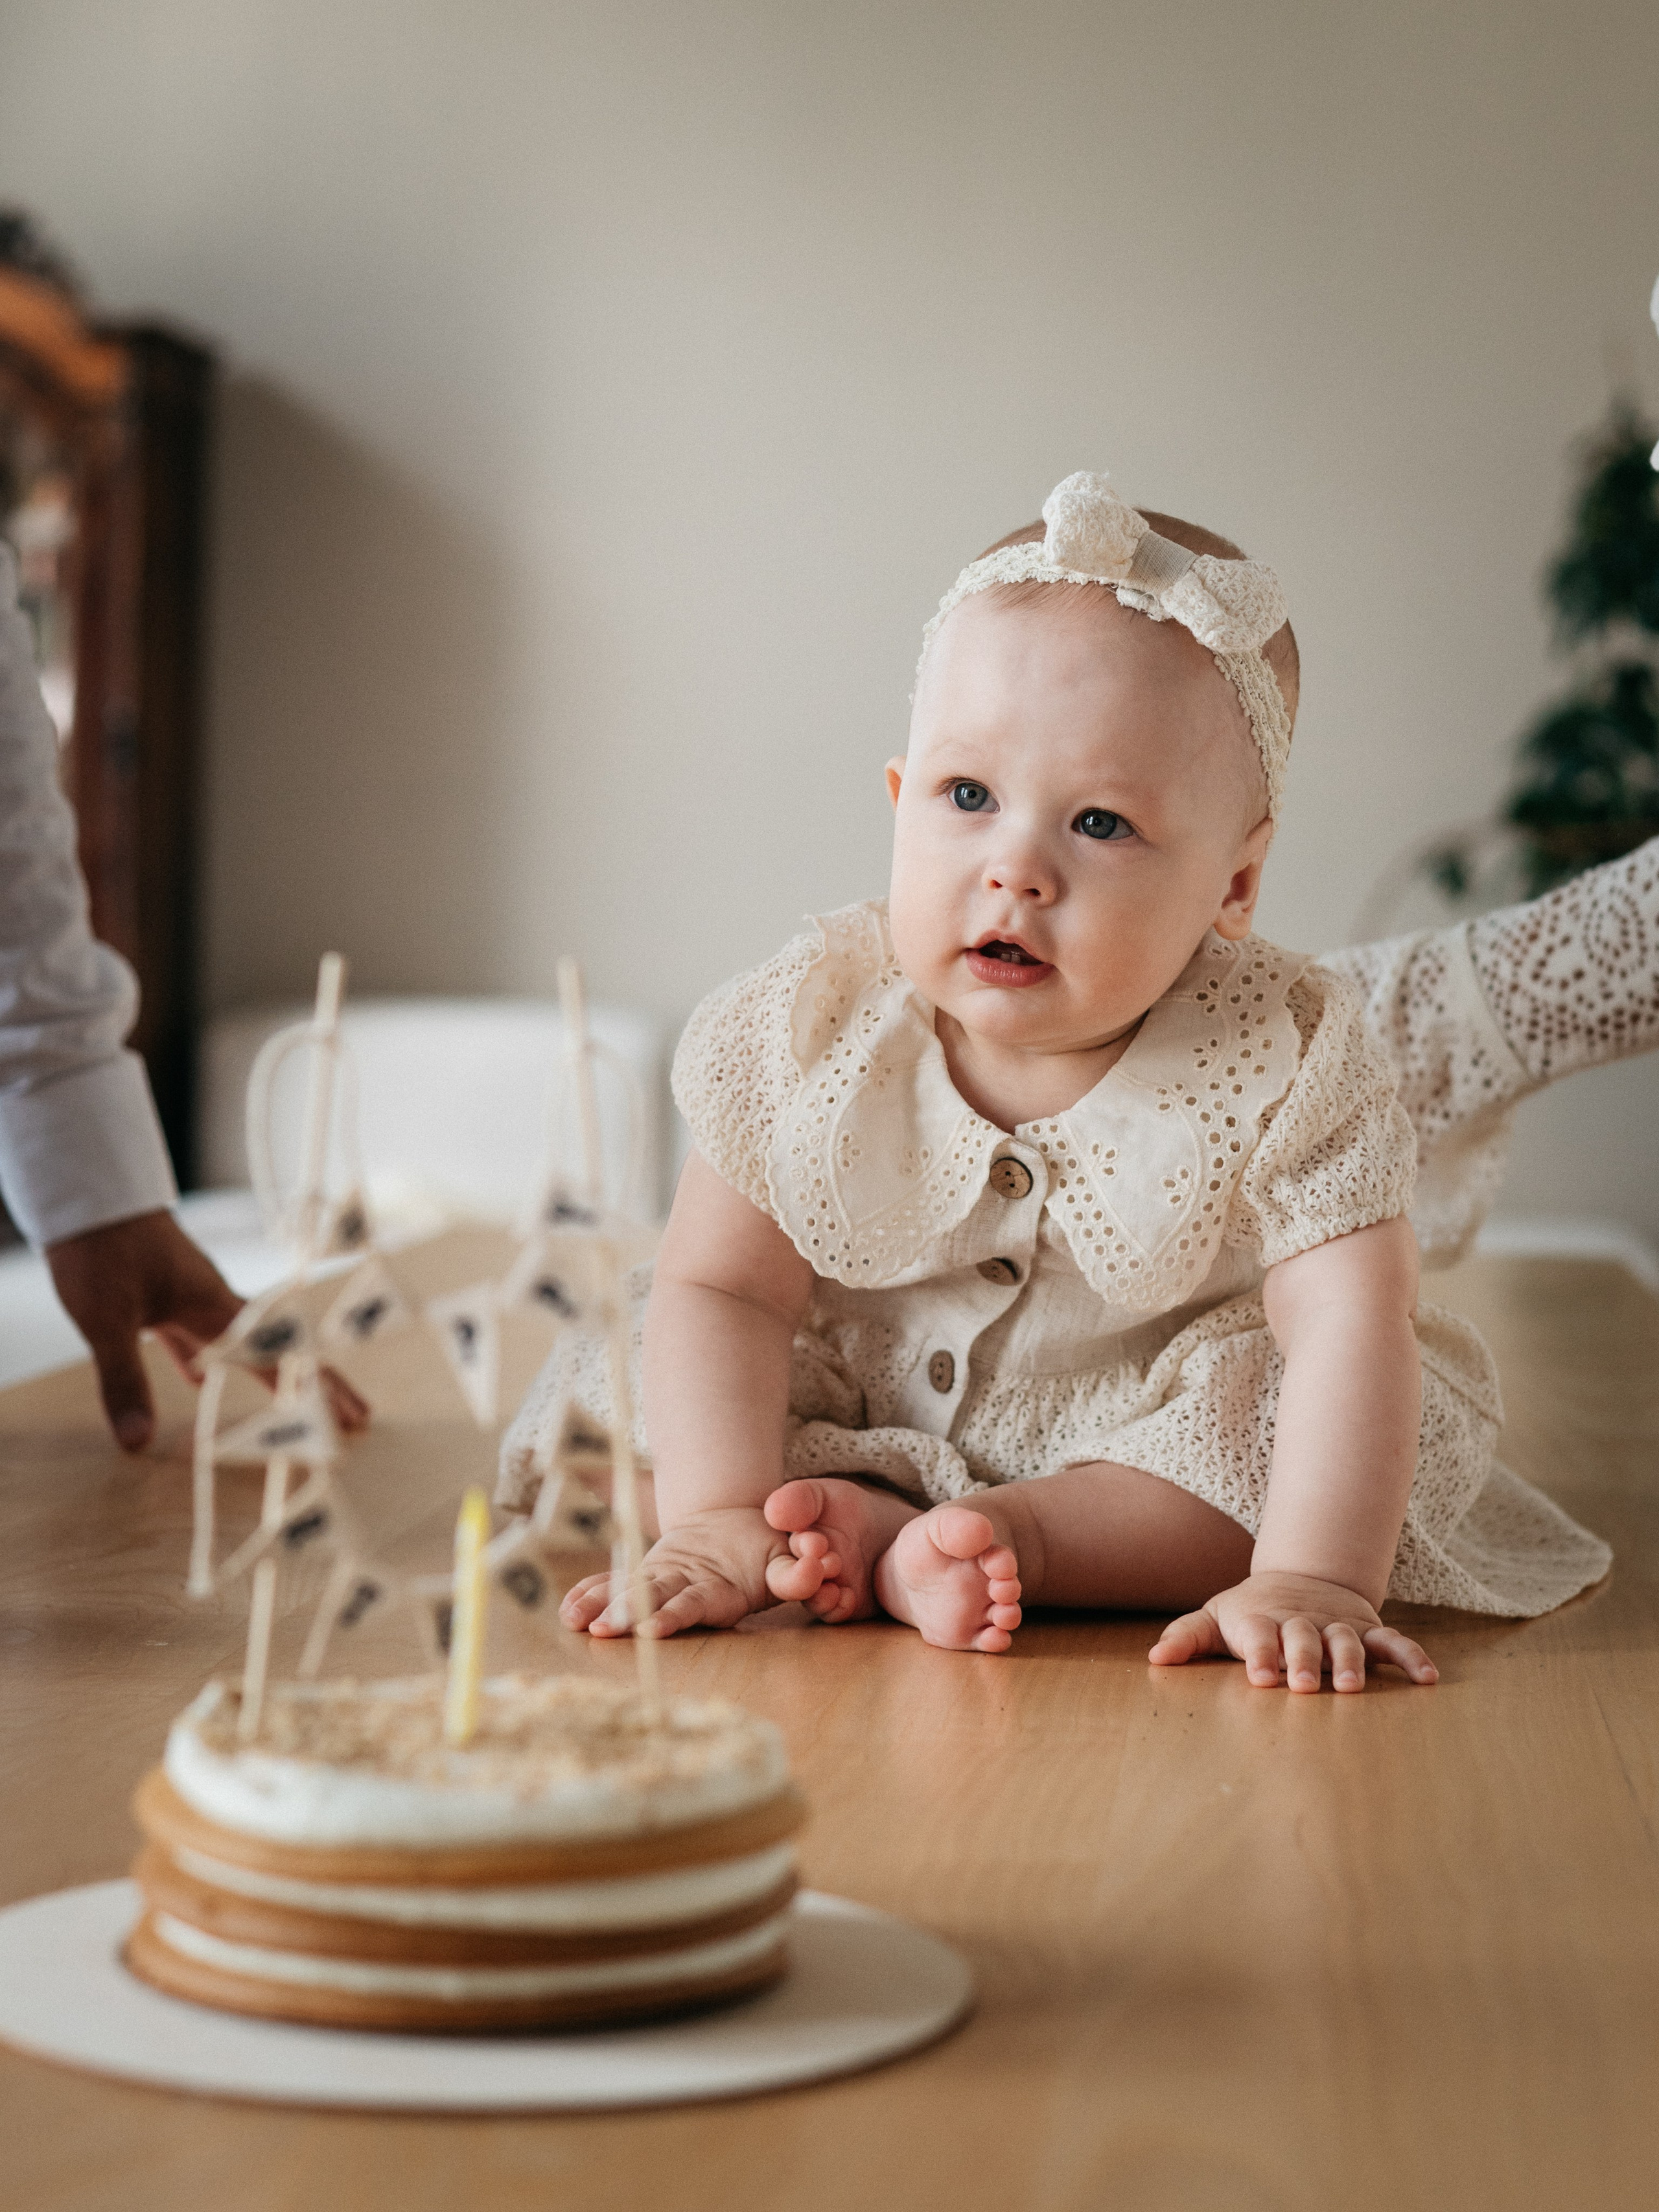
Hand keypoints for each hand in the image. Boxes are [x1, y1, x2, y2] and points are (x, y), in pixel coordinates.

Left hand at [45, 1209, 367, 1452]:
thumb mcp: (107, 1319)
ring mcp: (189, 1294)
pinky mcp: (160, 1289)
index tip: (349, 1418)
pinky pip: (194, 1333)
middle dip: (310, 1385)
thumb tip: (138, 1444)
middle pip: (275, 1351)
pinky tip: (194, 1379)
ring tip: (283, 1401)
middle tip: (348, 1414)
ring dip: (263, 1373)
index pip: (278, 1358)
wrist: (85, 1188)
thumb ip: (125, 1380)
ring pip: (239, 1343)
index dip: (315, 1390)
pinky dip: (203, 1359)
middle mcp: (212, 1302)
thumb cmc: (101, 1247)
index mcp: (214, 1308)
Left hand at [561, 1503, 826, 1638]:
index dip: (671, 1617)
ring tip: (576, 1621)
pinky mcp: (647, 1573)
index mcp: (716, 1594)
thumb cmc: (766, 1548)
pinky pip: (616, 1581)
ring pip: (630, 1594)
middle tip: (602, 1630)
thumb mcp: (786, 1557)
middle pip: (652, 1604)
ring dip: (602, 1606)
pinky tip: (567, 1607)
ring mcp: (663, 1583)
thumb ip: (798, 1569)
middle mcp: (684, 1593)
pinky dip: (591, 1590)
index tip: (648, 1630)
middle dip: (625, 1616)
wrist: (741, 1532)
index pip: (692, 1605)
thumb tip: (818, 1563)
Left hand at [1148, 1569, 1436, 1692]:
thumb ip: (1187, 1637)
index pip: (1259, 1635)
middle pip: (1303, 1639)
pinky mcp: (1365, 1629)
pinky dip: (1411, 1657)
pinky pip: (1392, 1642)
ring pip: (1347, 1641)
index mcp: (1262, 1621)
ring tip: (1351, 1687)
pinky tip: (1428, 1679)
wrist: (1297, 1579)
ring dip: (1351, 1662)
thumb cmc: (1249, 1613)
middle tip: (1303, 1686)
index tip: (1259, 1676)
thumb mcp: (1215, 1619)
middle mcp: (1301, 1623)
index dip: (1260, 1654)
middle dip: (1304, 1661)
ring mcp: (1336, 1626)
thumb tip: (1154, 1659)